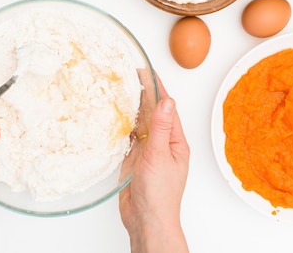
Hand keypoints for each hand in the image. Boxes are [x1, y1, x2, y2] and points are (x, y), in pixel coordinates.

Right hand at [119, 74, 189, 252]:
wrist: (147, 220)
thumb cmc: (159, 194)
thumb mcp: (159, 155)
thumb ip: (160, 127)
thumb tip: (166, 101)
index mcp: (175, 141)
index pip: (167, 108)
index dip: (157, 88)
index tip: (148, 71)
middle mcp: (163, 144)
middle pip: (153, 113)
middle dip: (144, 94)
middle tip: (131, 75)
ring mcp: (149, 152)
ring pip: (140, 124)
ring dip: (133, 108)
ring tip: (123, 90)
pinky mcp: (135, 161)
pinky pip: (130, 138)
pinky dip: (124, 126)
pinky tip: (117, 117)